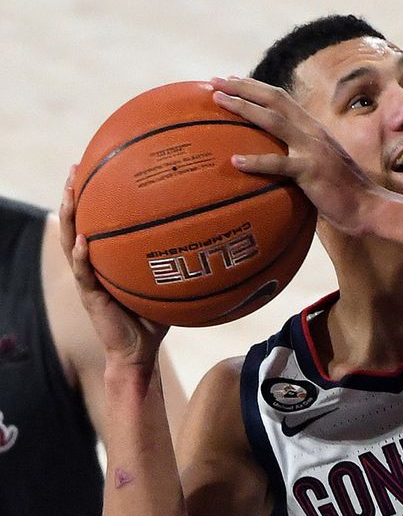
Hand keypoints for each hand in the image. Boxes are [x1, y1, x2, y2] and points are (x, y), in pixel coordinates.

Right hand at [60, 166, 168, 368]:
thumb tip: (221, 236)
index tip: (97, 164)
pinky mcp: (91, 297)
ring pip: (71, 242)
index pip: (98, 219)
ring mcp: (88, 279)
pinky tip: (83, 242)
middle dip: (74, 195)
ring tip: (69, 195)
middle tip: (75, 167)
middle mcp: (93, 264)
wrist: (140, 351)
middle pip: (78, 222)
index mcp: (108, 257)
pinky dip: (81, 257)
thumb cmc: (157, 315)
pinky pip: (83, 273)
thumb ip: (184, 259)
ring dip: (69, 218)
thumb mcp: (170, 280)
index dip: (95, 195)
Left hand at [209, 76, 378, 235]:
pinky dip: (256, 161)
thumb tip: (275, 158)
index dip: (254, 87)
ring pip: (273, 121)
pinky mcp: (311, 171)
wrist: (370, 207)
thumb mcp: (322, 164)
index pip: (281, 98)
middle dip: (243, 87)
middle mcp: (313, 132)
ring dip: (244, 108)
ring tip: (218, 102)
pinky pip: (279, 164)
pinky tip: (235, 162)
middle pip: (274, 99)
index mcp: (314, 129)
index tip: (229, 82)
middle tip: (214, 82)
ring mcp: (313, 149)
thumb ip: (301, 154)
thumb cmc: (344, 192)